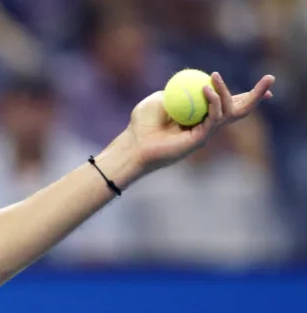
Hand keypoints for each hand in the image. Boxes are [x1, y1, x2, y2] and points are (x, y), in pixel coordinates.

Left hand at [123, 72, 274, 174]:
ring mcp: (205, 133)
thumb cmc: (142, 124)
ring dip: (225, 92)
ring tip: (214, 77)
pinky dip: (213, 103)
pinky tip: (206, 89)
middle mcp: (207, 125)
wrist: (133, 144)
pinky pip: (213, 119)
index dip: (247, 94)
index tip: (267, 83)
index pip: (228, 103)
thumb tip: (193, 80)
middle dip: (257, 95)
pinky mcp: (199, 140)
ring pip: (228, 111)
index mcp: (200, 115)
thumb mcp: (160, 98)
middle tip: (270, 79)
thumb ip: (178, 90)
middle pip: (238, 109)